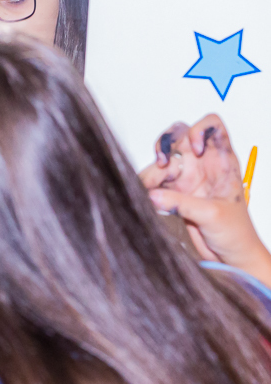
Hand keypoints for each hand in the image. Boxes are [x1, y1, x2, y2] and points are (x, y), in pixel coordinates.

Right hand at [140, 115, 270, 285]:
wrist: (231, 257)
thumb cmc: (237, 234)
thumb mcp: (214, 215)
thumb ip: (182, 203)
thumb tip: (153, 195)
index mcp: (222, 161)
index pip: (211, 126)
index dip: (198, 130)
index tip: (193, 151)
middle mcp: (202, 165)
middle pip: (177, 137)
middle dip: (164, 147)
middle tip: (160, 165)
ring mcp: (186, 179)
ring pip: (160, 162)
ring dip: (151, 175)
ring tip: (151, 194)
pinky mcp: (172, 194)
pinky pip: (152, 183)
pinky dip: (146, 189)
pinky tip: (148, 199)